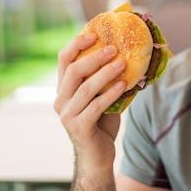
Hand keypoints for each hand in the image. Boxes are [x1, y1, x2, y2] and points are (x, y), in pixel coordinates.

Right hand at [54, 33, 126, 173]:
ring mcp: (67, 114)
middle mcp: (61, 100)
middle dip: (95, 57)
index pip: (63, 60)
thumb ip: (107, 79)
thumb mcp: (102, 96)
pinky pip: (95, 106)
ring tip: (123, 64)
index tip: (93, 34)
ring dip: (106, 73)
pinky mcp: (79, 127)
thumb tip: (128, 55)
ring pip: (86, 88)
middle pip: (74, 71)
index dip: (76, 44)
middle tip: (114, 49)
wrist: (98, 156)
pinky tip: (123, 86)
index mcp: (64, 89)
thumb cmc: (102, 122)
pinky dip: (110, 94)